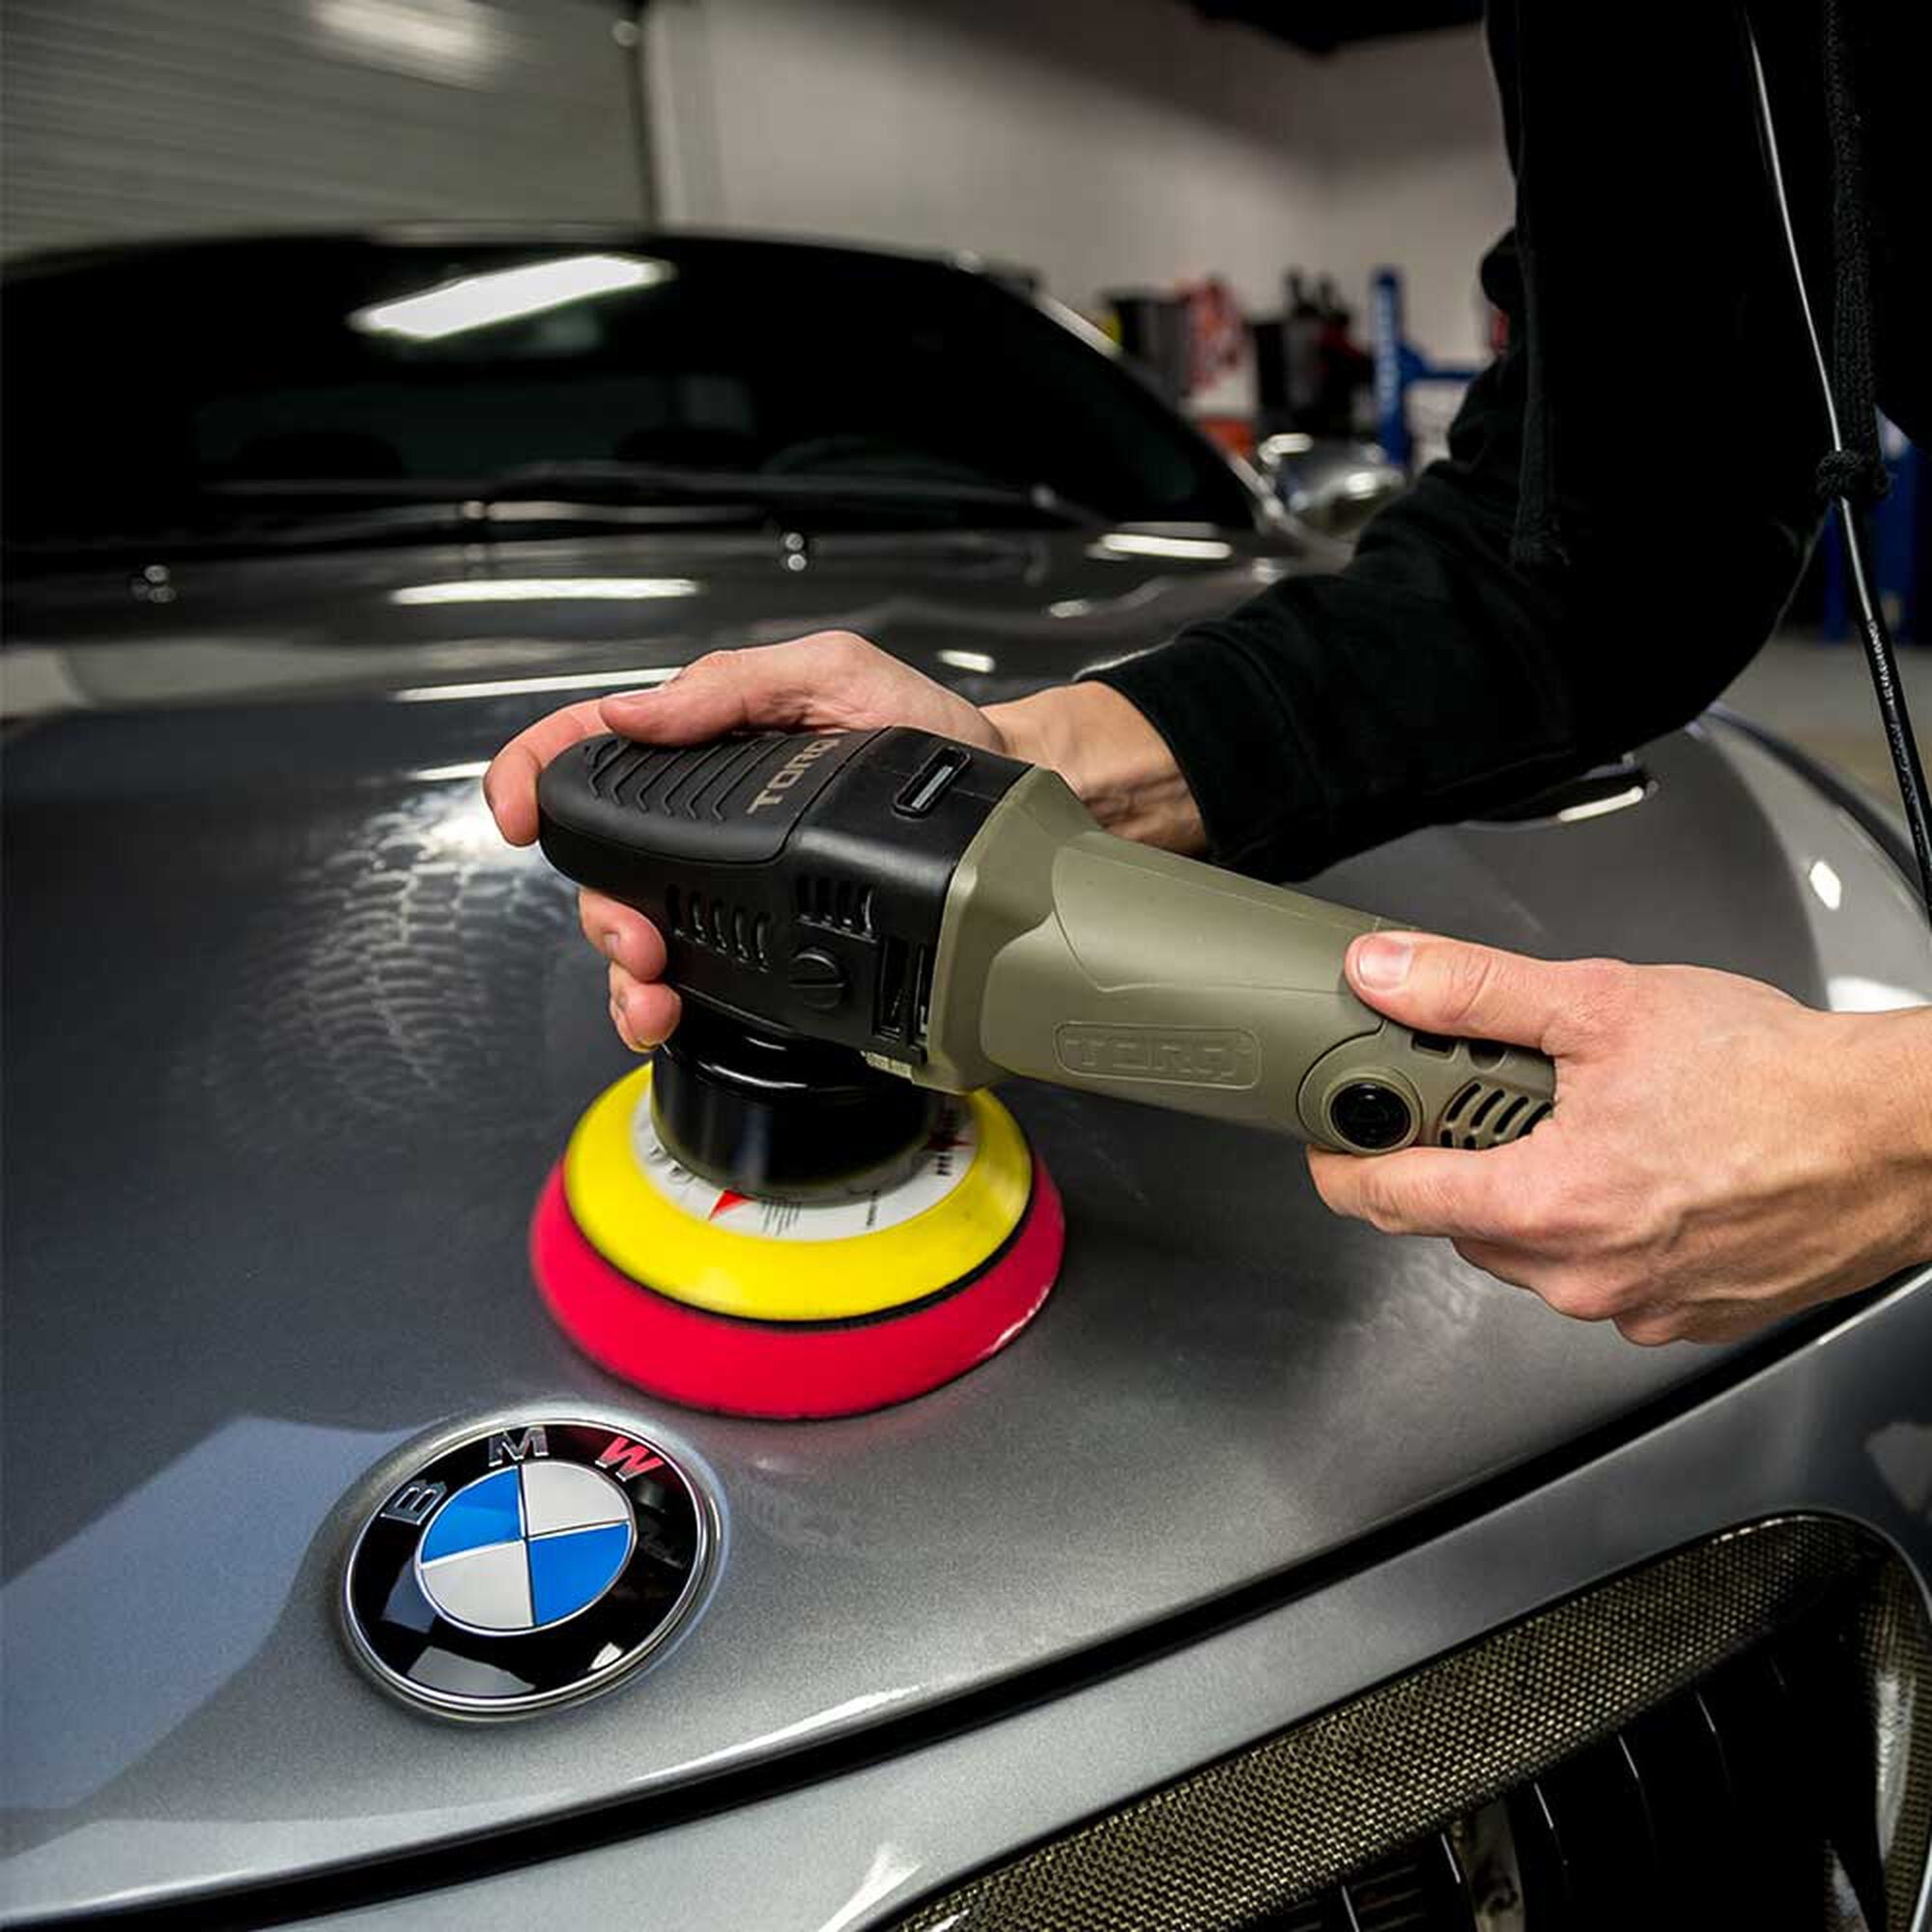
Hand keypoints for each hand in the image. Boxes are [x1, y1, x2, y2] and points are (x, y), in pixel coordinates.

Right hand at [484, 632, 1006, 1049]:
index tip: (515, 814)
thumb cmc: (924, 728)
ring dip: (623, 970)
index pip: (590, 745)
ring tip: (653, 992)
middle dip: (600, 909)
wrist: (999, 798)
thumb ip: (735, 684)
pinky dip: (660, 999)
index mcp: (706, 738)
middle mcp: (706, 811)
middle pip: (602, 861)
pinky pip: (689, 969)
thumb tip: (637, 710)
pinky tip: (669, 1010)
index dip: (532, 773)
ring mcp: (729, 876)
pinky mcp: (761, 934)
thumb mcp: (835, 674)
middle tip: (637, 940)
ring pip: (635, 925)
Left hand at [1307, 933, 1931, 1343]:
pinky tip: (1647, 1169)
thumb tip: (1385, 972)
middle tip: (1496, 1098)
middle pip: (1459, 1224)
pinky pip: (1601, 1274)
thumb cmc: (1775, 1078)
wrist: (1901, 1135)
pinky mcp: (1683, 1317)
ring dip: (1536, 1191)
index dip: (1345, 1164)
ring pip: (1531, 1251)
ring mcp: (1635, 1305)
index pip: (1389, 1202)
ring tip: (1596, 1124)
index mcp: (1548, 1205)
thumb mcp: (1602, 1003)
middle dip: (1461, 1162)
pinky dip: (1602, 1224)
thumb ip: (1473, 990)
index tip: (1331, 1141)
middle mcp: (1582, 1275)